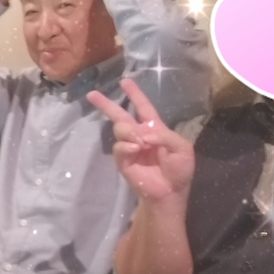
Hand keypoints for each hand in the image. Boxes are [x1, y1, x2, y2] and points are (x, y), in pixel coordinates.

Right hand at [88, 77, 194, 203]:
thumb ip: (165, 135)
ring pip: (120, 128)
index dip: (135, 94)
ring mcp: (129, 148)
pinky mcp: (123, 160)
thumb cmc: (179, 170)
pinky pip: (119, 146)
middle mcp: (139, 135)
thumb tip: (143, 132)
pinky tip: (136, 149)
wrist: (170, 192)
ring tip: (140, 143)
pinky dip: (127, 146)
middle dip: (106, 104)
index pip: (143, 107)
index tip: (124, 81)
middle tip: (92, 94)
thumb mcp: (181, 148)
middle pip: (120, 116)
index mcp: (154, 129)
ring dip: (128, 131)